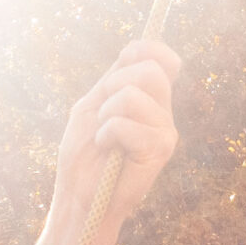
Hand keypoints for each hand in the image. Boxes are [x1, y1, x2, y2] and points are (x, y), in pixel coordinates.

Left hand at [53, 41, 180, 225]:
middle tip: (104, 113)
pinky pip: (126, 124)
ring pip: (133, 95)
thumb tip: (136, 50)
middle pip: (150, 70)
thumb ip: (115, 78)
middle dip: (115, 84)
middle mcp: (163, 112)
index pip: (163, 59)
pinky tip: (109, 151)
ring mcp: (165, 131)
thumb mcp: (94, 105)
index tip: (126, 57)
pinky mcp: (160, 150)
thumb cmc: (84, 154)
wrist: (80, 196)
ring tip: (105, 137)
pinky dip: (107, 135)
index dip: (147, 48)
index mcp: (149, 99)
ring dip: (107, 113)